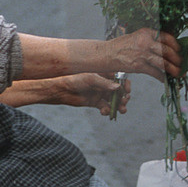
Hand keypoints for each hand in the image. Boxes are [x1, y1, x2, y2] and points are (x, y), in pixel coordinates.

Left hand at [0, 73, 126, 112]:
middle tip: (124, 103)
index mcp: (104, 74)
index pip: (120, 78)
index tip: (127, 90)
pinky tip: (104, 112)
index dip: (125, 85)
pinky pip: (104, 107)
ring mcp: (99, 92)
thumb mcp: (90, 79)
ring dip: (117, 105)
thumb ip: (104, 83)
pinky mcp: (94, 102)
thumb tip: (118, 87)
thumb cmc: (74, 79)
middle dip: (123, 97)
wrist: (60, 89)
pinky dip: (106, 110)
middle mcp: (103, 83)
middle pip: (118, 91)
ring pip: (113, 100)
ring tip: (120, 111)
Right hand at [110, 28, 181, 80]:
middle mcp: (145, 42)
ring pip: (163, 63)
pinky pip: (155, 72)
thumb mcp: (137, 36)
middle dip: (177, 58)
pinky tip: (164, 79)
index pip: (166, 37)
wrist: (107, 54)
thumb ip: (150, 39)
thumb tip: (166, 47)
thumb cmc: (122, 46)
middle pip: (167, 51)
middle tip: (181, 63)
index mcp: (146, 33)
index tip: (179, 49)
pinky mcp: (139, 66)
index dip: (175, 44)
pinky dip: (161, 77)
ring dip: (172, 69)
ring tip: (178, 73)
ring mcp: (142, 55)